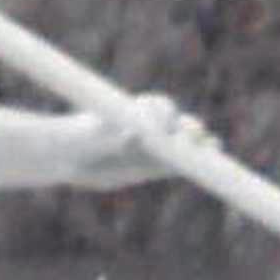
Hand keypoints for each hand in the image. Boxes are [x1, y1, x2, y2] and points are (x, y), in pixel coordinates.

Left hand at [74, 95, 199, 187]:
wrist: (66, 158)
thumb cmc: (74, 138)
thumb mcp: (89, 135)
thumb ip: (110, 134)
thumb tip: (133, 134)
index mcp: (134, 111)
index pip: (157, 108)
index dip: (166, 115)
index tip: (168, 124)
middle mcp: (147, 127)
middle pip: (177, 124)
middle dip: (190, 129)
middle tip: (196, 137)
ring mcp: (153, 146)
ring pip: (182, 145)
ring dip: (199, 147)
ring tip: (212, 149)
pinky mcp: (155, 166)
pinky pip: (178, 165)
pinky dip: (193, 166)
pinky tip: (210, 170)